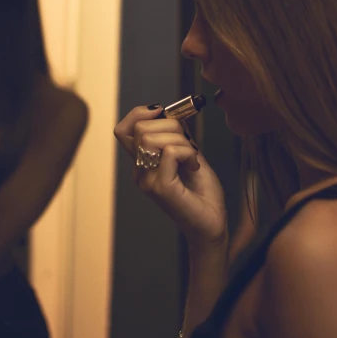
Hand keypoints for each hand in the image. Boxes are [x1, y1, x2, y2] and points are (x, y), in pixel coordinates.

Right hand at [114, 105, 228, 248]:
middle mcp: (140, 172)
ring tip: (191, 157)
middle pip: (139, 129)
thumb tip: (172, 113)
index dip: (140, 114)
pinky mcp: (161, 188)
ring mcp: (148, 181)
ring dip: (180, 140)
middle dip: (170, 125)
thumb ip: (178, 136)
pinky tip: (194, 165)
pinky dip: (188, 152)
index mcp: (143, 163)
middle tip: (188, 143)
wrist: (213, 224)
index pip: (123, 130)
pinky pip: (170, 152)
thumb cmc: (202, 193)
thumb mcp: (189, 154)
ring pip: (151, 138)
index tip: (163, 113)